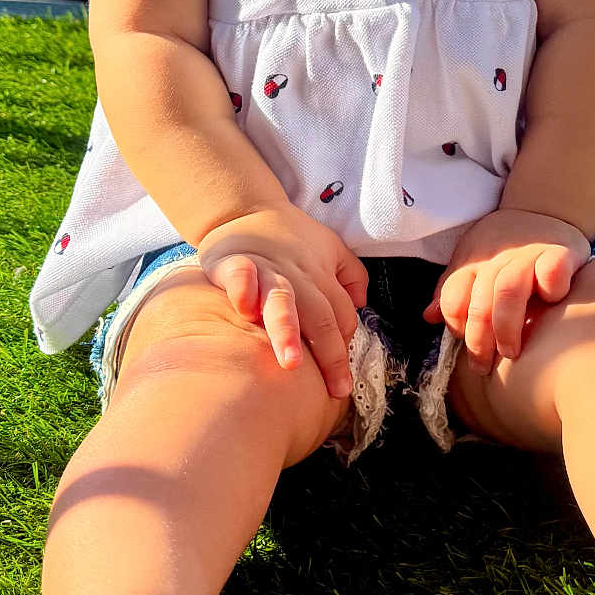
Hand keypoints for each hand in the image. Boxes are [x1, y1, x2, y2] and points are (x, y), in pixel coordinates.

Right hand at [197, 206, 369, 399]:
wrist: (245, 207)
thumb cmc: (289, 236)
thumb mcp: (330, 248)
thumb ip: (351, 275)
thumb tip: (361, 303)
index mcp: (321, 277)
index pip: (341, 317)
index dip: (344, 349)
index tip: (341, 382)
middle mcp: (298, 277)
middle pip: (319, 315)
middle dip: (328, 352)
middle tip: (335, 387)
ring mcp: (266, 270)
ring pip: (282, 301)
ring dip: (288, 329)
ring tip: (292, 361)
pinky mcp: (233, 262)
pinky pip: (240, 275)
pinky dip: (243, 288)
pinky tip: (245, 306)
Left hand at [424, 209, 590, 369]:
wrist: (544, 207)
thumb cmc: (505, 244)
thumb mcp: (472, 262)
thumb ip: (453, 291)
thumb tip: (428, 317)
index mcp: (473, 263)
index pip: (453, 296)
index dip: (454, 324)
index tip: (464, 343)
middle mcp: (498, 260)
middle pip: (479, 301)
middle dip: (478, 339)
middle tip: (483, 366)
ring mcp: (529, 256)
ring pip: (508, 291)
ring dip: (506, 326)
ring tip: (510, 352)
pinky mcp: (560, 254)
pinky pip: (551, 272)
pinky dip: (549, 288)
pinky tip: (550, 303)